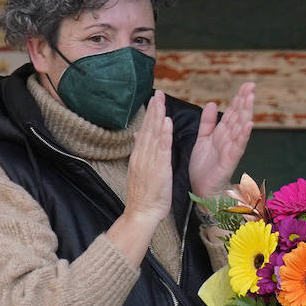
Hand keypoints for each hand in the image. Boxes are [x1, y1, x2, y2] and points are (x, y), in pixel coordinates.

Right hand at [124, 90, 173, 226]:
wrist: (142, 212)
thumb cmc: (145, 196)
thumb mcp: (140, 171)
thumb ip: (140, 154)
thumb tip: (138, 137)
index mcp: (139, 156)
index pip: (145, 131)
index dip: (150, 115)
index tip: (154, 100)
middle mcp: (142, 155)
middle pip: (148, 128)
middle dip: (153, 110)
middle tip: (158, 93)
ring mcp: (149, 161)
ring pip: (154, 134)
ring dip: (158, 116)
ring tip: (161, 100)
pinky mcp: (158, 169)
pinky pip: (162, 148)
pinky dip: (165, 134)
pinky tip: (167, 122)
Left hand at [189, 82, 255, 197]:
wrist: (203, 189)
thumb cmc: (204, 167)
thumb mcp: (203, 139)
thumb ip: (208, 122)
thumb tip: (213, 103)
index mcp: (222, 133)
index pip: (233, 112)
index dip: (239, 98)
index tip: (247, 85)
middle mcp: (229, 139)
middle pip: (239, 116)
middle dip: (245, 101)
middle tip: (251, 86)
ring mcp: (231, 149)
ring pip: (240, 127)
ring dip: (246, 113)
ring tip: (250, 99)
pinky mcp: (229, 160)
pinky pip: (238, 146)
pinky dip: (243, 135)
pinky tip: (248, 124)